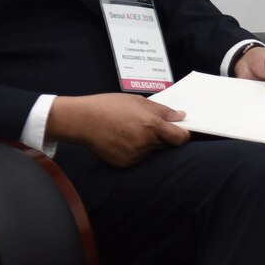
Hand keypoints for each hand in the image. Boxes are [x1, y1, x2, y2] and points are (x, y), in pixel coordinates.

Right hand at [47, 92, 188, 166]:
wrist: (81, 119)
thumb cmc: (109, 106)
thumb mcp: (138, 101)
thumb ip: (162, 111)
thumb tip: (181, 117)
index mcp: (152, 126)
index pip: (180, 138)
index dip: (183, 135)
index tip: (180, 132)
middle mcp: (145, 143)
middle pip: (165, 144)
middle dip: (160, 136)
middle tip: (143, 125)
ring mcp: (135, 155)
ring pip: (150, 151)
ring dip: (146, 143)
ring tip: (128, 130)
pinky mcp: (124, 163)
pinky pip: (137, 158)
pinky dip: (133, 151)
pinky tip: (120, 140)